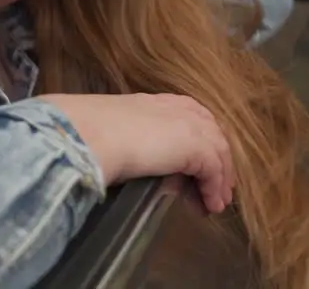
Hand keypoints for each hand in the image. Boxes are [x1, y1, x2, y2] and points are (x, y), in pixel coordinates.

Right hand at [39, 93, 234, 213]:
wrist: (89, 134)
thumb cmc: (91, 131)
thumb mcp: (118, 131)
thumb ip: (135, 140)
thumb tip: (135, 159)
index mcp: (158, 102)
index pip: (193, 116)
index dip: (201, 139)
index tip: (201, 162)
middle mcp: (178, 109)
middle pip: (212, 134)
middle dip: (218, 161)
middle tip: (216, 187)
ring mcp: (190, 126)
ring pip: (218, 152)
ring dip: (219, 180)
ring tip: (215, 204)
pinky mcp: (196, 147)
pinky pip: (214, 170)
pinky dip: (213, 189)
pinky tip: (208, 205)